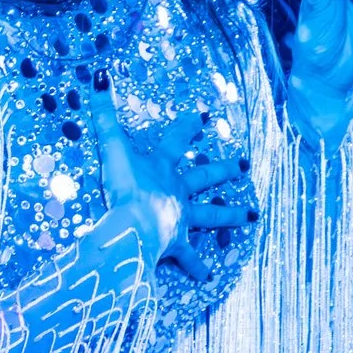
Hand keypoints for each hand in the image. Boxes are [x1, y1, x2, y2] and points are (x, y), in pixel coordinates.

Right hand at [91, 89, 251, 281]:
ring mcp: (181, 218)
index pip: (177, 141)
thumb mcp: (112, 149)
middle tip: (241, 166)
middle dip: (222, 170)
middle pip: (205, 178)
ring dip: (231, 216)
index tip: (203, 116)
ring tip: (252, 217)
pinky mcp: (176, 245)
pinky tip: (207, 276)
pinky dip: (196, 267)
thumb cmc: (125, 189)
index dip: (188, 126)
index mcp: (163, 169)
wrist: (134, 227)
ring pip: (211, 216)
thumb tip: (100, 77)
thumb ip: (104, 117)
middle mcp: (178, 192)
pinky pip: (188, 259)